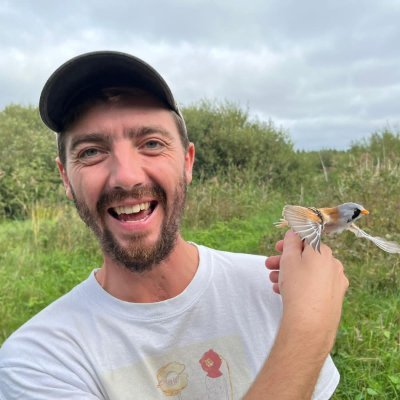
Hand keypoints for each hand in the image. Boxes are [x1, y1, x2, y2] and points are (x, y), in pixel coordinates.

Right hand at [266, 230, 348, 347]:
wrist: (309, 323)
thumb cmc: (297, 287)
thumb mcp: (289, 259)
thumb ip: (290, 242)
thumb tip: (294, 233)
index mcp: (323, 252)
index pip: (306, 239)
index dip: (290, 242)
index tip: (277, 247)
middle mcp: (333, 265)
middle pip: (306, 257)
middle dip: (285, 260)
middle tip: (269, 265)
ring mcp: (335, 282)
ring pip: (309, 272)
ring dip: (289, 273)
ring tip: (273, 281)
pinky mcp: (334, 298)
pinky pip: (314, 286)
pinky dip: (300, 285)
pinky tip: (283, 292)